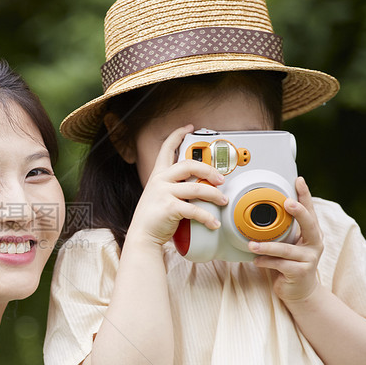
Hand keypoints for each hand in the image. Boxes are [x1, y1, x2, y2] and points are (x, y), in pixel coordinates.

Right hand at [129, 125, 228, 244]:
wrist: (142, 236)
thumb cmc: (153, 218)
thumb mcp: (160, 195)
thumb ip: (175, 186)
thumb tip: (199, 184)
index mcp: (158, 175)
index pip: (166, 148)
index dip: (177, 135)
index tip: (188, 128)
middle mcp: (160, 181)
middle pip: (189, 164)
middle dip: (209, 170)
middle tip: (220, 179)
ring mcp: (164, 193)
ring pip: (197, 187)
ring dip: (214, 194)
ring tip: (222, 201)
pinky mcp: (169, 207)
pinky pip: (195, 209)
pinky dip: (208, 217)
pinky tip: (213, 223)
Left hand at [248, 176, 322, 301]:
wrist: (298, 290)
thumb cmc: (289, 262)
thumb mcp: (288, 243)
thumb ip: (282, 230)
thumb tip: (260, 209)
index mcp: (312, 232)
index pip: (310, 210)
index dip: (305, 195)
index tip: (298, 180)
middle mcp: (315, 243)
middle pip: (309, 224)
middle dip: (298, 212)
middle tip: (286, 202)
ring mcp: (309, 258)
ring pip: (286, 249)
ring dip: (267, 246)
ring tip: (251, 245)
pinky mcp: (301, 272)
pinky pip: (280, 264)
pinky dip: (265, 262)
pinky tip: (255, 261)